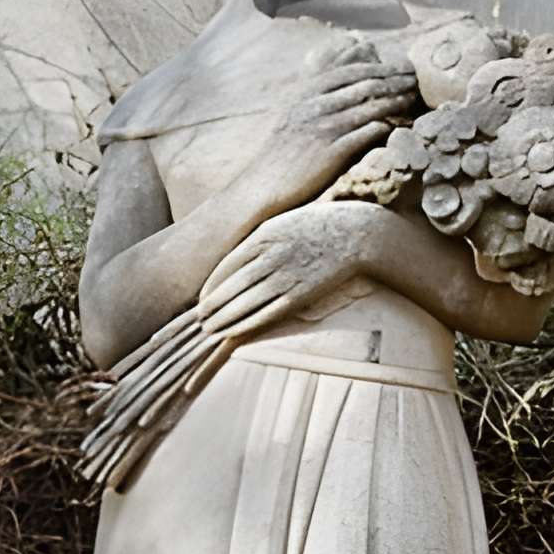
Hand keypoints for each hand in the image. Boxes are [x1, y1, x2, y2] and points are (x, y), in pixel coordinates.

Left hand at [197, 204, 379, 341]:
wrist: (357, 232)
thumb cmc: (319, 226)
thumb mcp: (283, 222)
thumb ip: (260, 238)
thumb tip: (239, 256)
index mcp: (264, 235)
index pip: (227, 265)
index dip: (210, 286)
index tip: (200, 299)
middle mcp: (271, 255)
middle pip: (231, 285)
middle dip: (211, 306)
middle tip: (197, 321)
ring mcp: (286, 275)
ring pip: (245, 301)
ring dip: (224, 318)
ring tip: (208, 329)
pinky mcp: (301, 294)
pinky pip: (267, 312)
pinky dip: (246, 323)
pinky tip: (232, 332)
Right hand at [252, 49, 422, 211]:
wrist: (260, 186)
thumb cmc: (277, 155)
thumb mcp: (291, 116)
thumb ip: (313, 99)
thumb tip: (338, 88)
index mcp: (304, 94)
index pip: (348, 72)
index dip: (376, 68)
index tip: (396, 68)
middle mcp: (314, 107)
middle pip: (362, 86)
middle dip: (391, 80)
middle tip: (413, 79)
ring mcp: (322, 130)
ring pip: (367, 107)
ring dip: (393, 101)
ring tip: (411, 98)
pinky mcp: (330, 154)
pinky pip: (363, 135)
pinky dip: (382, 127)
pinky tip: (397, 125)